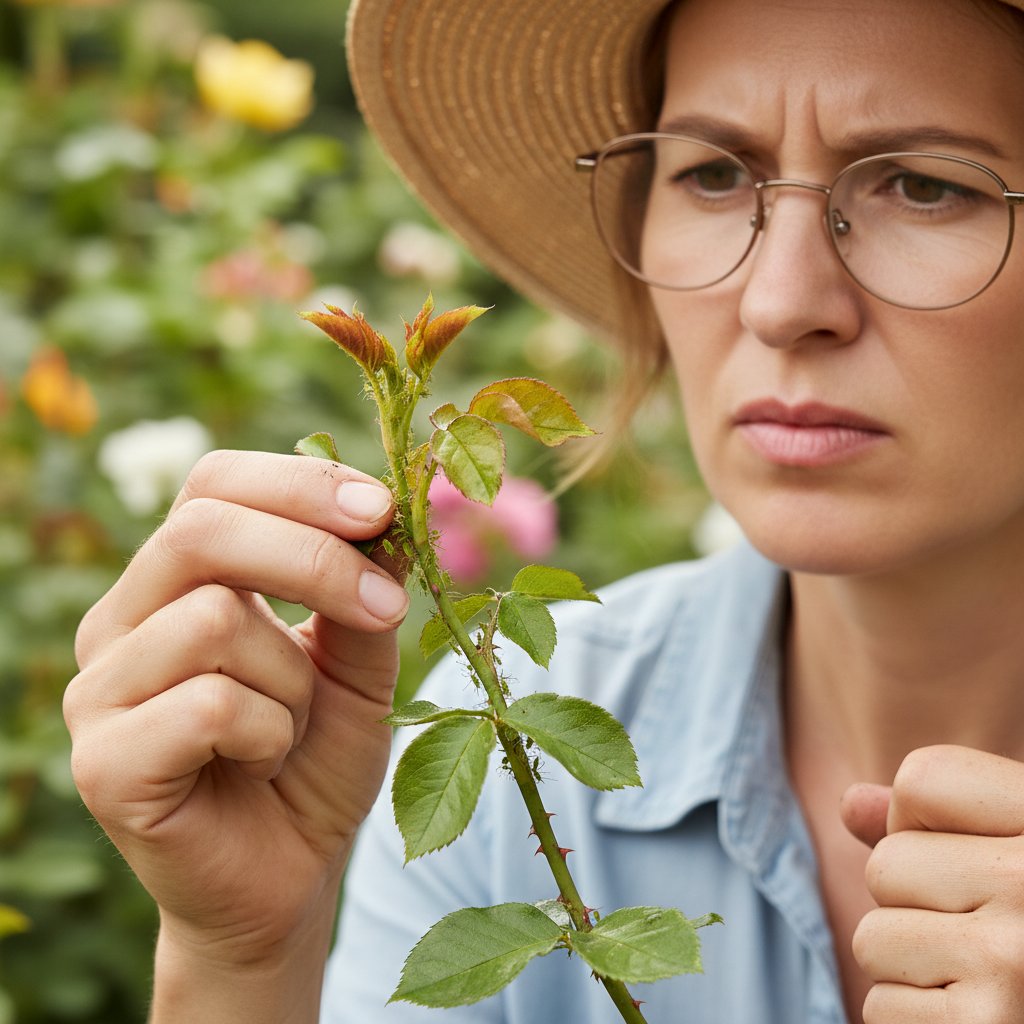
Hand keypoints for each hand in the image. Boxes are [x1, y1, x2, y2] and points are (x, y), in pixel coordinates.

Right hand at [64, 450, 408, 1018]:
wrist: (289, 876)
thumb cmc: (317, 757)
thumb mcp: (358, 661)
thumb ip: (362, 587)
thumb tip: (381, 511)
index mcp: (175, 582)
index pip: (213, 484)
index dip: (299, 483)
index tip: (380, 509)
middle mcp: (121, 621)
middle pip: (202, 531)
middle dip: (315, 560)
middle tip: (388, 606)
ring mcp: (99, 690)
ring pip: (217, 621)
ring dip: (294, 681)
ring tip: (290, 729)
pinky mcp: (102, 763)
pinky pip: (209, 706)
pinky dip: (270, 734)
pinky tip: (260, 766)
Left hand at [842, 746, 1023, 1022]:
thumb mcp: (1017, 862)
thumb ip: (945, 831)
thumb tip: (849, 805)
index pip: (922, 777)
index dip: (919, 820)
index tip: (971, 862)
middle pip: (886, 864)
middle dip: (915, 907)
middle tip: (991, 944)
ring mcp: (1012, 958)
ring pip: (873, 939)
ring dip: (913, 972)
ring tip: (987, 986)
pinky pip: (881, 1009)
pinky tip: (980, 1023)